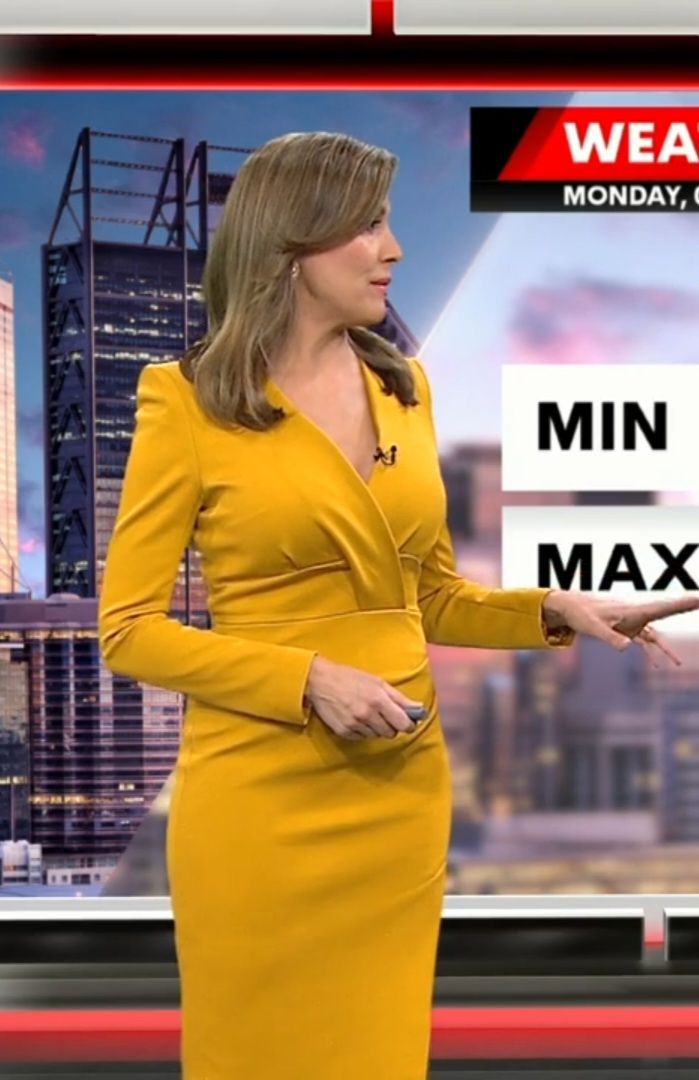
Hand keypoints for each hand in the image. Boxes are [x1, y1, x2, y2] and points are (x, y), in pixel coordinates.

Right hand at [303, 656, 424, 740]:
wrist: (320, 681)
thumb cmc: (350, 677)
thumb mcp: (378, 682)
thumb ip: (399, 698)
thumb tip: (418, 709)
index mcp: (378, 699)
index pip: (403, 723)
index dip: (408, 725)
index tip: (408, 722)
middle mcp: (367, 714)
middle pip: (391, 733)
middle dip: (391, 726)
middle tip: (384, 715)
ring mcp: (355, 724)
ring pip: (376, 736)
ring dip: (376, 728)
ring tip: (366, 713)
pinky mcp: (344, 731)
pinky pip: (362, 737)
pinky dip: (362, 730)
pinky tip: (356, 717)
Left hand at [542, 589, 698, 666]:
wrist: (571, 607)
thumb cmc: (583, 615)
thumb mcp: (595, 628)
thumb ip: (611, 637)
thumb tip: (627, 647)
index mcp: (633, 611)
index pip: (662, 607)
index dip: (681, 604)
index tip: (698, 598)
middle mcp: (637, 614)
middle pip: (665, 611)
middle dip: (684, 607)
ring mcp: (634, 621)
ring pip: (658, 631)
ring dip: (670, 642)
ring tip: (679, 661)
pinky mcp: (628, 628)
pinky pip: (646, 641)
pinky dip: (654, 651)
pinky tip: (659, 666)